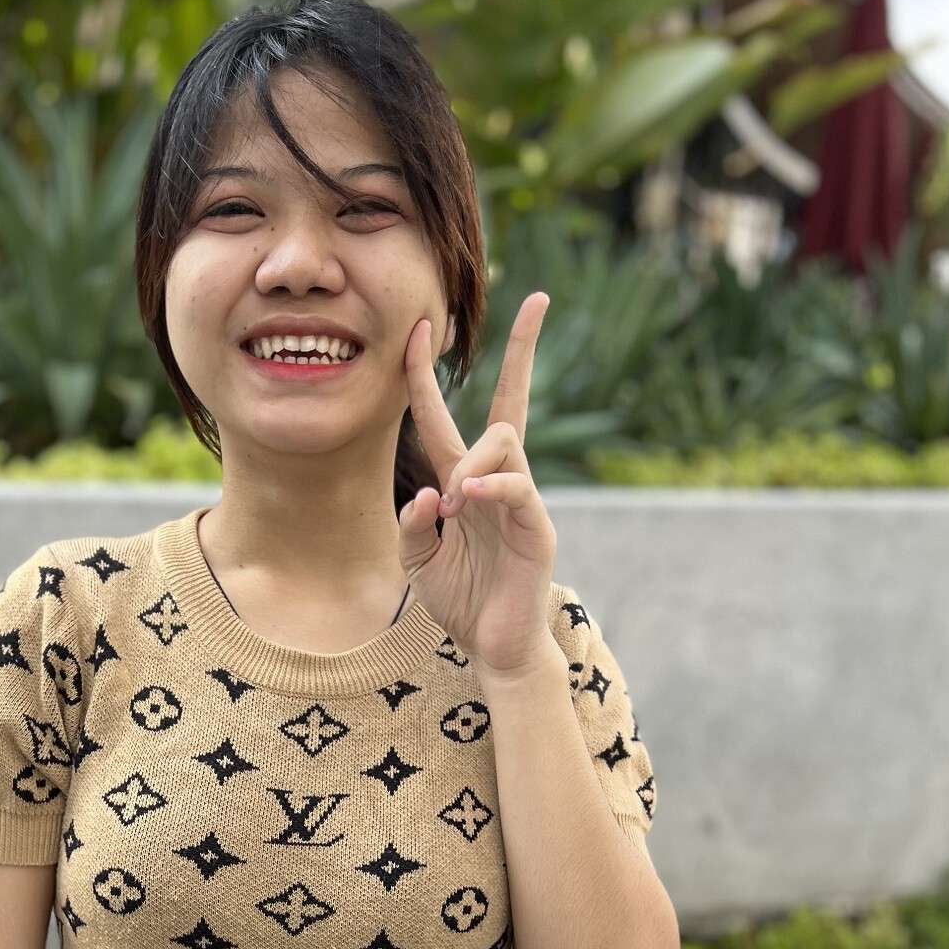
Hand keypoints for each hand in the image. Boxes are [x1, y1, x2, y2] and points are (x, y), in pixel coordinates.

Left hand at [398, 294, 560, 683]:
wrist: (494, 647)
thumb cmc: (460, 601)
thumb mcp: (416, 562)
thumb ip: (411, 525)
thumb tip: (428, 492)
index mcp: (460, 484)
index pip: (441, 418)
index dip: (424, 375)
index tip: (419, 328)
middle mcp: (494, 481)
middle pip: (508, 403)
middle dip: (523, 350)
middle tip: (536, 301)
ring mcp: (519, 500)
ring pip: (504, 439)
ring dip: (470, 460)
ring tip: (452, 504)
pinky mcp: (536, 527)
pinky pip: (517, 487)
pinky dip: (491, 485)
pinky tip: (467, 498)